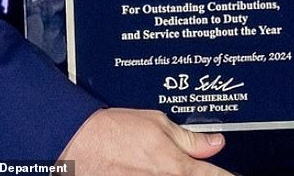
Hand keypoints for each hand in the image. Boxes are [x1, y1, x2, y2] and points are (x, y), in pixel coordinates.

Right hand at [59, 107, 233, 174]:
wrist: (77, 145)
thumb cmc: (113, 132)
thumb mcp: (157, 123)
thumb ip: (189, 138)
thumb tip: (215, 141)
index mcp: (177, 168)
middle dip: (203, 174)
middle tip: (193, 167)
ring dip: (182, 174)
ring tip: (161, 165)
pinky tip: (152, 171)